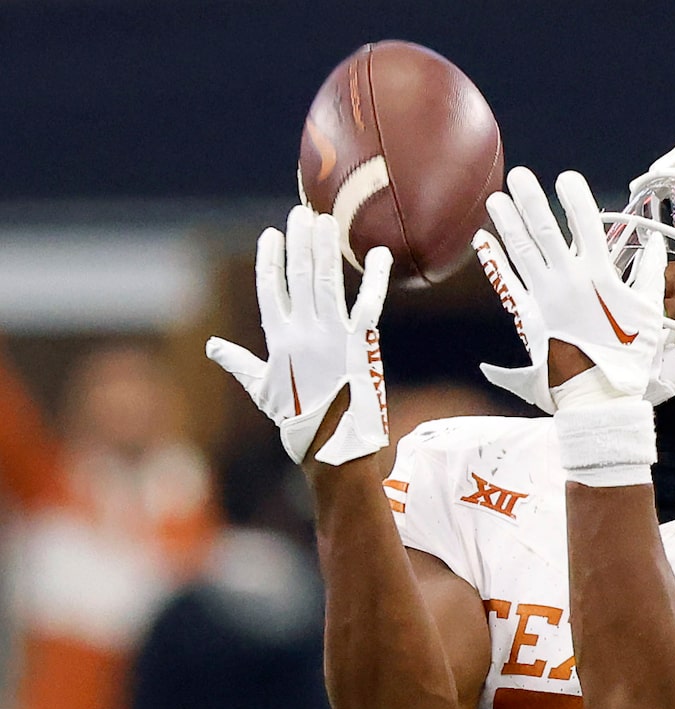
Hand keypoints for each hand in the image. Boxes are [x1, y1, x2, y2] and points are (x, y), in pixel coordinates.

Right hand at [206, 206, 390, 464]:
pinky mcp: (361, 344)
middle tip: (303, 214)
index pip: (270, 286)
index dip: (272, 258)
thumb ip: (238, 363)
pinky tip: (380, 253)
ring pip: (328, 280)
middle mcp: (303, 330)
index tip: (274, 235)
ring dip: (327, 247)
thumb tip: (212, 348)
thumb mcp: (261, 389)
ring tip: (327, 221)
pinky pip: (369, 303)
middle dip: (300, 241)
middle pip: (299, 274)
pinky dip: (376, 277)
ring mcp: (332, 335)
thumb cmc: (296, 422)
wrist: (331, 447)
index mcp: (278, 338)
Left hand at [476, 167, 667, 407]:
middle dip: (531, 199)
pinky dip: (494, 262)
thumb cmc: (628, 357)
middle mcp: (568, 282)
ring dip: (508, 222)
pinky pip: (507, 284)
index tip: (566, 178)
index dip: (575, 196)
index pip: (586, 224)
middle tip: (519, 175)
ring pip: (521, 252)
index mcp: (600, 277)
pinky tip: (484, 240)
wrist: (599, 396)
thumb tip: (655, 242)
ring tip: (497, 197)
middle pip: (545, 231)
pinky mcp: (530, 317)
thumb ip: (651, 273)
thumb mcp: (650, 313)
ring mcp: (545, 298)